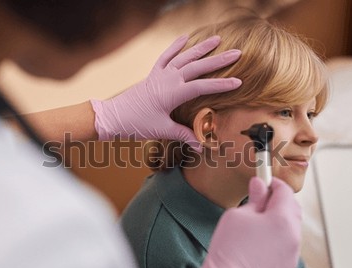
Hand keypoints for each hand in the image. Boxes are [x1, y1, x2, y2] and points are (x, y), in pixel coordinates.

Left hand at [91, 35, 241, 150]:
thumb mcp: (162, 130)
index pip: (202, 86)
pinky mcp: (153, 75)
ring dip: (201, 48)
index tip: (238, 82)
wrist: (113, 116)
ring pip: (184, 57)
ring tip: (217, 39)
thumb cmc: (136, 123)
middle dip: (218, 60)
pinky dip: (175, 46)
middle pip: (197, 66)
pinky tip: (185, 38)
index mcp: (172, 93)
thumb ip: (184, 135)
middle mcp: (168, 80)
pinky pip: (166, 56)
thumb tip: (201, 146)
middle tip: (237, 53)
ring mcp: (160, 75)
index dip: (221, 85)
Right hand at [186, 177, 301, 267]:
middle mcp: (293, 235)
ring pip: (291, 227)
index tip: (265, 181)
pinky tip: (260, 241)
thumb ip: (254, 198)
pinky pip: (288, 244)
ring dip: (279, 220)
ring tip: (258, 223)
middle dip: (279, 200)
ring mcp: (293, 252)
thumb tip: (259, 185)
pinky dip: (278, 237)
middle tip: (261, 199)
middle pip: (292, 208)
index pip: (285, 192)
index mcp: (282, 219)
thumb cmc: (229, 246)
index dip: (274, 183)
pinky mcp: (288, 265)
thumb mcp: (239, 215)